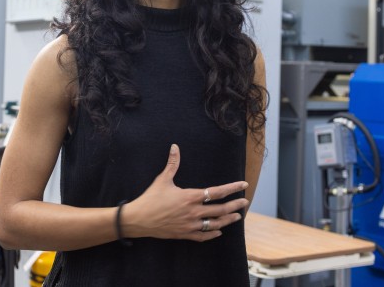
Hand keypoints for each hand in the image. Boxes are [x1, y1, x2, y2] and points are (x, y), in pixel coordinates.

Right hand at [121, 144, 248, 241]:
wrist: (138, 220)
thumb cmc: (150, 198)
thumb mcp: (162, 179)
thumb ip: (172, 163)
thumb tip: (175, 146)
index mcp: (190, 197)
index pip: (217, 192)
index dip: (232, 188)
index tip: (243, 185)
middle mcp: (193, 212)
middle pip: (221, 210)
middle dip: (235, 205)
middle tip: (245, 202)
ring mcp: (190, 225)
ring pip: (215, 224)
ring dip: (228, 221)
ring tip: (237, 217)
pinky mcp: (184, 234)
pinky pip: (203, 237)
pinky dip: (213, 234)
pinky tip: (219, 232)